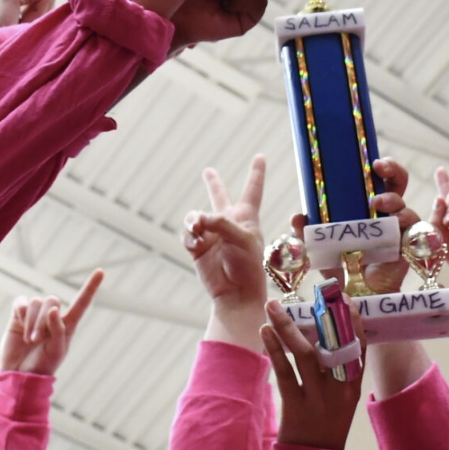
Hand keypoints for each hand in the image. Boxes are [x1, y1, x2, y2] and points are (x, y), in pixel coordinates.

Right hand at [0, 270, 101, 375]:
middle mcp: (52, 316)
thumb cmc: (43, 365)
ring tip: (29, 340)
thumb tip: (53, 309)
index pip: (82, 302)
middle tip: (35, 340)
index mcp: (68, 324)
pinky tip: (18, 322)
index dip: (91, 287)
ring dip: (31, 321)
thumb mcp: (56, 351)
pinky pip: (20, 301)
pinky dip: (20, 311)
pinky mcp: (18, 315)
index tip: (101, 271)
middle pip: (51, 300)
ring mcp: (35, 314)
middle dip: (42, 320)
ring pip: (35, 302)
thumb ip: (57, 330)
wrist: (20, 373)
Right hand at [184, 155, 268, 308]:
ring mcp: (212, 234)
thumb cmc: (247, 266)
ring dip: (195, 220)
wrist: (234, 293)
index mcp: (246, 217)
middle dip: (213, 184)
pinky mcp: (198, 247)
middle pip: (220, 197)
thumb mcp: (241, 238)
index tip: (260, 156)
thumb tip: (196, 219)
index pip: (253, 189)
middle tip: (208, 171)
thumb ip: (220, 223)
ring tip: (198, 228)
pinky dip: (190, 236)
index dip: (256, 172)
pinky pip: (187, 233)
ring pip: (196, 216)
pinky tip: (196, 243)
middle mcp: (228, 223)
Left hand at [263, 300, 362, 449]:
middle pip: (331, 346)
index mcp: (353, 387)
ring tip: (272, 307)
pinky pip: (285, 373)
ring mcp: (318, 399)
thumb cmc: (325, 426)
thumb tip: (322, 334)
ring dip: (287, 327)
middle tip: (305, 294)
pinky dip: (275, 350)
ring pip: (305, 355)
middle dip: (319, 317)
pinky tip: (265, 332)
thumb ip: (336, 372)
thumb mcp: (341, 400)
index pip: (359, 348)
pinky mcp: (295, 407)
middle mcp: (339, 391)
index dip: (354, 322)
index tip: (344, 299)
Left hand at [287, 158, 416, 295]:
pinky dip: (404, 221)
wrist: (356, 293)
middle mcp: (387, 214)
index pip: (378, 179)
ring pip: (404, 204)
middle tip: (379, 168)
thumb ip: (308, 232)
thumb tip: (297, 216)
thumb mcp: (320, 247)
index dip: (380, 166)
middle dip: (393, 169)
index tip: (371, 162)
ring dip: (392, 199)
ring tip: (377, 204)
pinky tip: (392, 223)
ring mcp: (400, 228)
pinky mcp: (407, 244)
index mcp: (367, 207)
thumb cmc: (340, 266)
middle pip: (399, 182)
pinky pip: (413, 226)